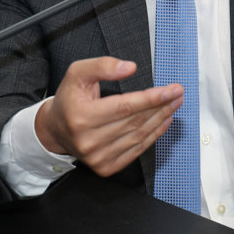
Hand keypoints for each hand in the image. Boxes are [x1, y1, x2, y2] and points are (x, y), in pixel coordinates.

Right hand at [34, 56, 183, 177]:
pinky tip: (163, 121)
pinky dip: (154, 135)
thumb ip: (102, 66)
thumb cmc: (69, 99)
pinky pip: (137, 150)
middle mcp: (89, 140)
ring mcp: (98, 157)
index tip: (171, 90)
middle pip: (135, 121)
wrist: (56, 129)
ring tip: (173, 104)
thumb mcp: (78, 73)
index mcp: (81, 116)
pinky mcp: (106, 167)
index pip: (125, 106)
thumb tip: (129, 67)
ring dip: (161, 119)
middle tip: (177, 94)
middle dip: (161, 106)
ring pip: (139, 136)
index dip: (151, 98)